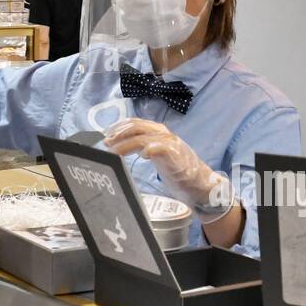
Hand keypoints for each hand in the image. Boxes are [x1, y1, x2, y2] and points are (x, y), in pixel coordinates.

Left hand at [104, 118, 233, 220]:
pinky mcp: (176, 156)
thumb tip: (119, 147)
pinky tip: (144, 154)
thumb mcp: (157, 154)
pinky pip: (162, 148)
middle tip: (106, 144)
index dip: (119, 127)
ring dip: (126, 144)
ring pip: (144, 137)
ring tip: (115, 152)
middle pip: (137, 127)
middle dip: (119, 135)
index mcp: (158, 131)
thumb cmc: (177, 169)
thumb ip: (142, 146)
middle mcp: (164, 134)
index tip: (106, 136)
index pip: (135, 123)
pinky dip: (152, 149)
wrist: (200, 182)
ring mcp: (170, 144)